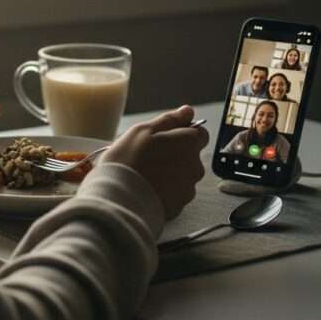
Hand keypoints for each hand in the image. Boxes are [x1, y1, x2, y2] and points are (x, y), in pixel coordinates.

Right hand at [100, 105, 207, 219]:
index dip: (183, 133)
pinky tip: (146, 189)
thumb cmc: (129, 161)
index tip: (165, 137)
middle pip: (190, 156)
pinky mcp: (179, 207)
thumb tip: (187, 111)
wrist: (120, 199)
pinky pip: (174, 194)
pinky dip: (164, 191)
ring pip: (182, 176)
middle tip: (148, 156)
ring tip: (144, 175)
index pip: (200, 133)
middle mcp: (195, 167)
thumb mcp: (143, 131)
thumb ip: (169, 120)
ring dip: (169, 173)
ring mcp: (188, 189)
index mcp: (188, 144)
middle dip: (174, 154)